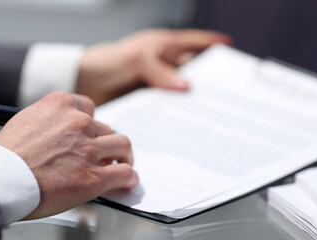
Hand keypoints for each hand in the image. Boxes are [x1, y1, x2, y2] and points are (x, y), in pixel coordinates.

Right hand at [0, 92, 138, 218]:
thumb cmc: (4, 156)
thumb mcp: (25, 123)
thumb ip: (50, 123)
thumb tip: (63, 135)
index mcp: (60, 104)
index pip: (89, 108)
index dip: (92, 123)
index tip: (92, 133)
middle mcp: (78, 122)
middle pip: (106, 128)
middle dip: (105, 142)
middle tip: (104, 153)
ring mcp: (88, 149)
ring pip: (122, 145)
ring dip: (124, 155)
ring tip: (123, 163)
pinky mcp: (93, 176)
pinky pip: (124, 173)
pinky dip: (129, 178)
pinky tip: (127, 181)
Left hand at [76, 29, 231, 104]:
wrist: (84, 81)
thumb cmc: (108, 61)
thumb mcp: (136, 60)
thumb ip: (160, 72)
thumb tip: (187, 86)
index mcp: (165, 47)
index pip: (195, 44)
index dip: (214, 48)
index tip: (232, 56)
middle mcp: (164, 66)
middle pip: (193, 72)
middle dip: (209, 82)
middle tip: (227, 96)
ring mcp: (157, 85)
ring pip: (181, 93)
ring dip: (192, 103)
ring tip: (211, 116)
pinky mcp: (148, 102)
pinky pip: (167, 109)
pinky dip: (175, 116)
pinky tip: (184, 126)